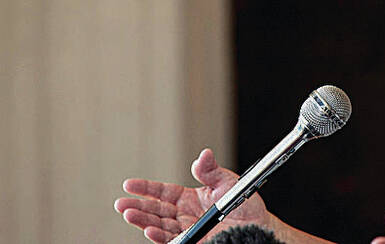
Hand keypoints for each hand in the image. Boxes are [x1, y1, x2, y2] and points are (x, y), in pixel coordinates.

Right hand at [114, 148, 268, 242]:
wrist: (257, 224)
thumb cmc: (243, 203)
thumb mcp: (226, 181)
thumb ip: (210, 170)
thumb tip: (203, 154)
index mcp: (189, 198)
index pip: (162, 192)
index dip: (145, 188)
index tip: (128, 184)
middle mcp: (184, 215)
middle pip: (156, 210)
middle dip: (137, 207)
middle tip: (120, 204)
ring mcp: (187, 230)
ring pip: (159, 226)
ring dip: (143, 221)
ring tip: (129, 215)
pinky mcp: (193, 240)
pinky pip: (172, 239)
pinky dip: (159, 236)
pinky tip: (149, 231)